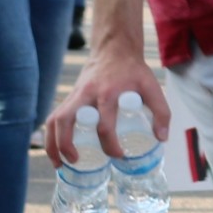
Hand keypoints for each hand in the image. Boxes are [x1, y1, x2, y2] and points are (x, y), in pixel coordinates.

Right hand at [44, 42, 169, 166]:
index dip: (110, 145)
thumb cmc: (133, 70)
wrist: (114, 49)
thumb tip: (161, 139)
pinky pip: (54, 117)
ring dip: (52, 143)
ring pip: (54, 119)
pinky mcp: (69, 97)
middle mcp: (86, 94)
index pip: (104, 125)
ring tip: (59, 163)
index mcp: (107, 93)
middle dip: (66, 144)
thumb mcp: (152, 86)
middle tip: (75, 162)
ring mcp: (74, 95)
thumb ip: (161, 111)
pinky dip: (51, 135)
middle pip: (66, 121)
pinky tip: (55, 151)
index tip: (119, 155)